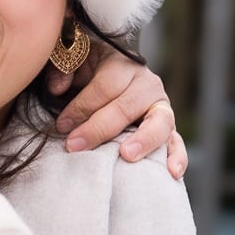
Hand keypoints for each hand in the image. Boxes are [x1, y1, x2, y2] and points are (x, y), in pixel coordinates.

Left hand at [47, 46, 187, 178]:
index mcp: (123, 64)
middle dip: (99, 128)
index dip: (82, 106)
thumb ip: (62, 68)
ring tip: (126, 155)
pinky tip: (171, 172)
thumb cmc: (85, 72)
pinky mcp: (167, 128)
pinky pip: (176, 142)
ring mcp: (161, 107)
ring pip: (159, 122)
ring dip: (143, 140)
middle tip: (75, 146)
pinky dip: (177, 157)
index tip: (61, 125)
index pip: (104, 86)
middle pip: (126, 106)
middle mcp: (147, 84)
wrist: (108, 80)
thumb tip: (57, 88)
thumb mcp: (71, 61)